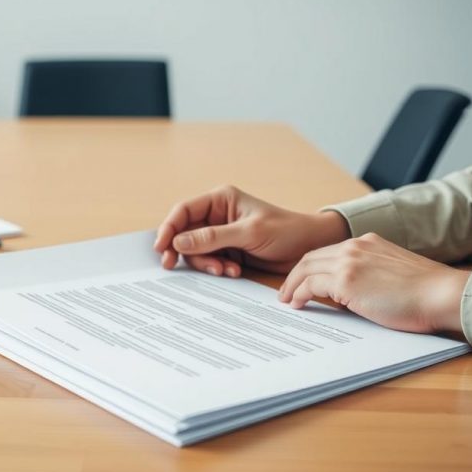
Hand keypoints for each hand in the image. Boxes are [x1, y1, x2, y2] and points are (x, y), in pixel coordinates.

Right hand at [154, 185, 350, 276]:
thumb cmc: (285, 231)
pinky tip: (232, 271)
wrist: (310, 248)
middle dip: (186, 251)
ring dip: (206, 263)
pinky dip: (217, 268)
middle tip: (174, 267)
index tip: (161, 248)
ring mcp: (222, 234)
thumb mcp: (248, 233)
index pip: (184, 211)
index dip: (168, 228)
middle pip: (185, 233)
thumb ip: (212, 237)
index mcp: (220, 200)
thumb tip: (178, 242)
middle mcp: (217, 215)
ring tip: (225, 270)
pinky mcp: (228, 251)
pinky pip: (210, 260)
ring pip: (196, 250)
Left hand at [279, 233, 467, 332]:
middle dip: (295, 274)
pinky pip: (310, 285)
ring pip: (306, 268)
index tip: (303, 280)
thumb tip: (347, 294)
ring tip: (287, 300)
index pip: (329, 252)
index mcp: (369, 242)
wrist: (442, 294)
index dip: (312, 267)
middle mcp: (356, 246)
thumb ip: (370, 274)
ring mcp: (349, 261)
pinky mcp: (346, 280)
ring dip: (292, 285)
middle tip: (286, 291)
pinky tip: (297, 304)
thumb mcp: (393, 273)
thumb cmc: (426, 293)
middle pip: (312, 257)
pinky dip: (299, 294)